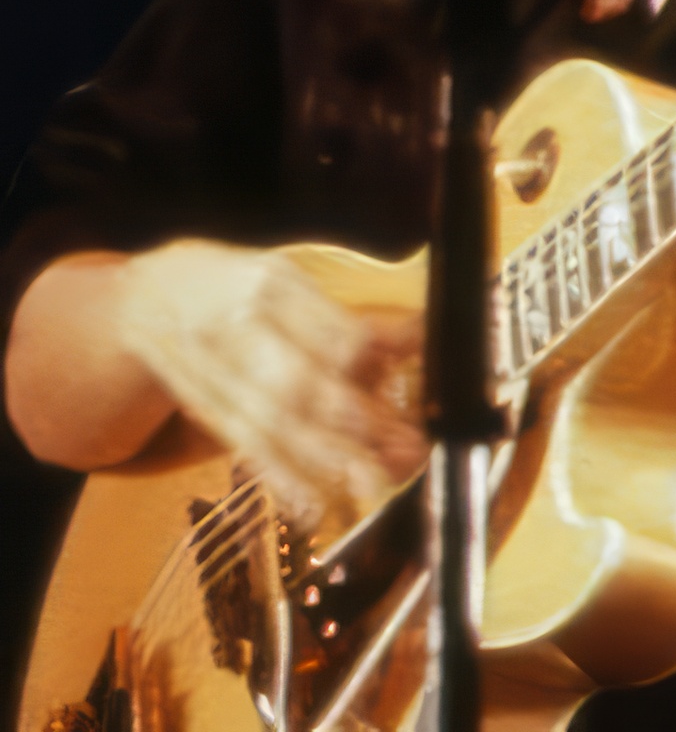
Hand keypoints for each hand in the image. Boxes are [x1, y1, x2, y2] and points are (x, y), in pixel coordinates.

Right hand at [116, 239, 425, 526]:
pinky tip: (315, 505)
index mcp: (270, 283)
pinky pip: (245, 449)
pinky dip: (282, 480)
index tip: (426, 374)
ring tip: (379, 483)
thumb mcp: (288, 277)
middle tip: (411, 446)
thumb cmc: (235, 285)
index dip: (384, 356)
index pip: (334, 327)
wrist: (142, 301)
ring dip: (329, 462)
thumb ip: (349, 312)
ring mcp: (215, 375)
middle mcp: (237, 330)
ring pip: (274, 426)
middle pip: (302, 383)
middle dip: (359, 423)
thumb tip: (415, 339)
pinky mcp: (204, 412)